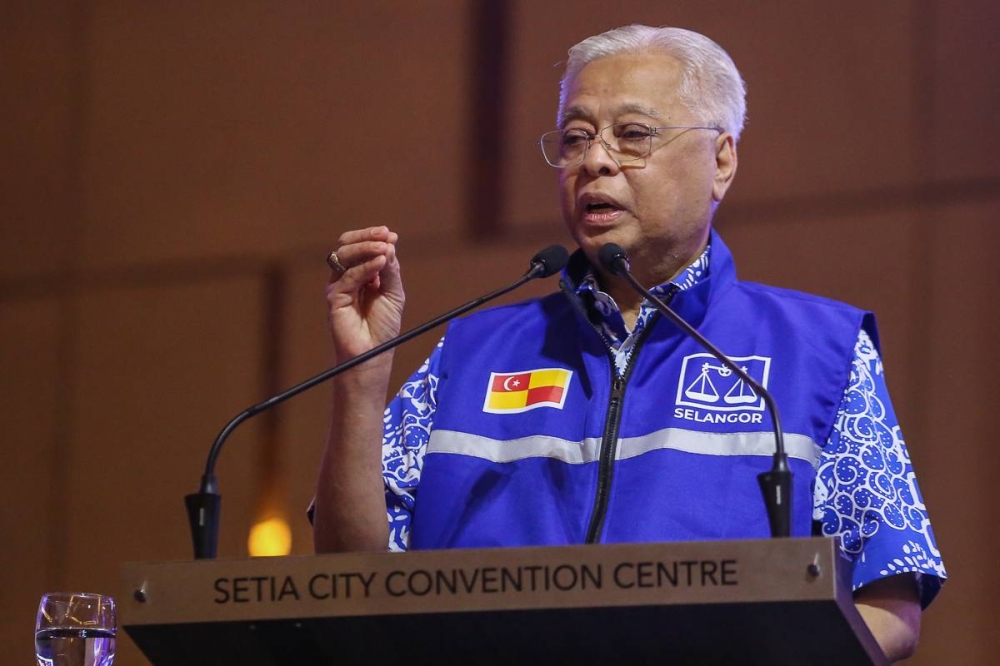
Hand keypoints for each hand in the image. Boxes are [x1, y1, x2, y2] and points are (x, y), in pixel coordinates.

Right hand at [325, 226, 404, 363]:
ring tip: (384, 250)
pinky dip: (365, 267)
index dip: (373, 237)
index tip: (390, 234)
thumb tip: (389, 244)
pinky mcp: (334, 297)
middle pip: (348, 246)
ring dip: (365, 248)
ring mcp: (338, 286)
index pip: (361, 247)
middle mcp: (347, 277)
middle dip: (366, 237)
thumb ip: (391, 270)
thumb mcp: (394, 294)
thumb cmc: (383, 326)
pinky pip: (347, 276)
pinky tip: (380, 264)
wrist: (374, 353)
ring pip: (343, 256)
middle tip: (384, 235)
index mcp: (362, 274)